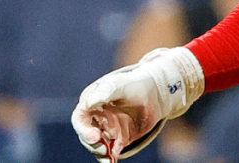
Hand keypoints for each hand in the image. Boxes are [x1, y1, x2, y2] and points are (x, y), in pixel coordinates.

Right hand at [71, 47, 203, 161]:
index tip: (95, 136)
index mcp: (92, 102)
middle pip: (87, 135)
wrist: (158, 93)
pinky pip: (111, 151)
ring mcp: (108, 128)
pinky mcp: (119, 138)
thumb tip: (88, 103)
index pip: (80, 118)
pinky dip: (110, 158)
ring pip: (97, 145)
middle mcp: (97, 117)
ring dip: (101, 153)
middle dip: (93, 144)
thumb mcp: (121, 85)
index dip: (84, 129)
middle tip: (104, 149)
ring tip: (109, 160)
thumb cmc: (137, 84)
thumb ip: (105, 92)